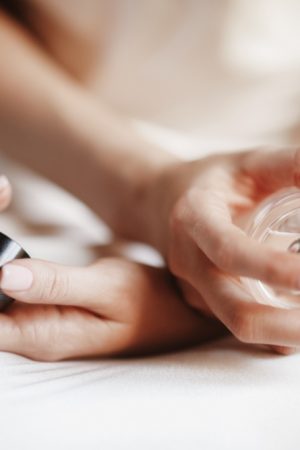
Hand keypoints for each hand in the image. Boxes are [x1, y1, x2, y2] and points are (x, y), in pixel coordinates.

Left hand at [0, 257, 223, 360]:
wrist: (171, 312)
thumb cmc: (148, 302)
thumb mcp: (108, 288)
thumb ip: (56, 284)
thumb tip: (3, 275)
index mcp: (42, 336)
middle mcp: (31, 335)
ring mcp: (35, 322)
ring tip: (2, 209)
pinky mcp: (42, 308)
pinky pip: (10, 288)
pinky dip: (5, 266)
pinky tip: (7, 245)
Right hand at [149, 148, 299, 352]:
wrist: (164, 200)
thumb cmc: (213, 180)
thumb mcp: (249, 161)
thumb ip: (291, 165)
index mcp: (193, 218)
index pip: (231, 252)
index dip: (277, 269)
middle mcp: (187, 260)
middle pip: (236, 312)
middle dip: (289, 327)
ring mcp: (191, 287)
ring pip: (239, 326)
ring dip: (286, 334)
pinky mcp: (200, 301)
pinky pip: (237, 323)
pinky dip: (275, 330)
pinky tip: (298, 320)